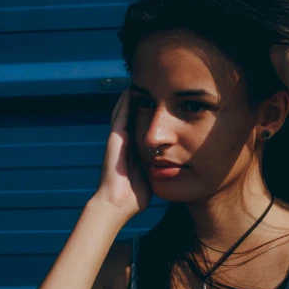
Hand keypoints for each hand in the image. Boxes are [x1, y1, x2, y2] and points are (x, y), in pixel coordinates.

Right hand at [94, 88, 151, 220]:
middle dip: (138, 103)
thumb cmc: (134, 197)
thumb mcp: (151, 178)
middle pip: (132, 117)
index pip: (141, 127)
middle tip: (148, 86)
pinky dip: (124, 104)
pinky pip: (119, 118)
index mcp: (133, 151)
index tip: (159, 103)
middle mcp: (124, 143)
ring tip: (137, 83)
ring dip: (129, 99)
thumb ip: (158, 170)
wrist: (117, 205)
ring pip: (123, 113)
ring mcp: (118, 141)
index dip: (148, 115)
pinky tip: (129, 91)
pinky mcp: (114, 140)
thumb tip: (175, 168)